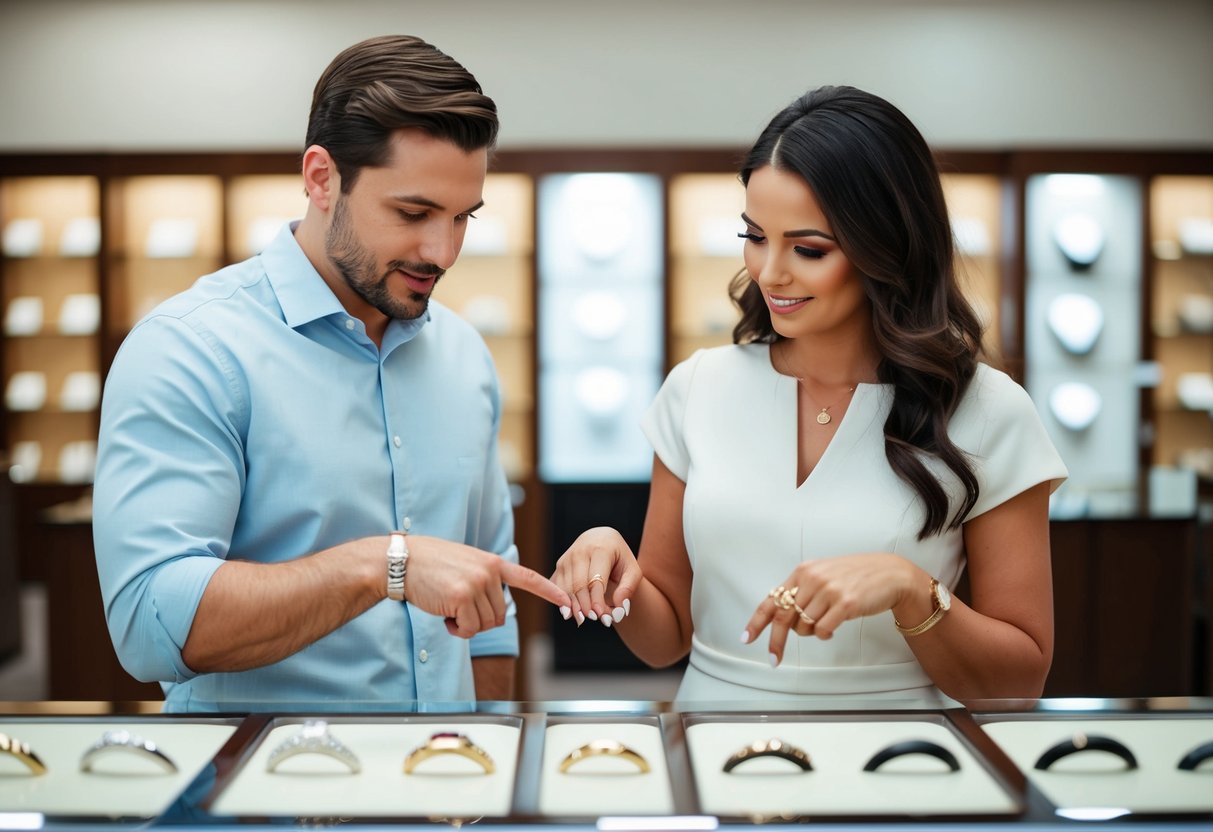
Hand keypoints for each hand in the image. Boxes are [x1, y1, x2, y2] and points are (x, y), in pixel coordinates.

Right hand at [401, 536, 570, 637]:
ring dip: (465, 625)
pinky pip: (469, 629)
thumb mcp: (465, 565)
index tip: (567, 602)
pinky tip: (442, 613)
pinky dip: (455, 629)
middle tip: (456, 607)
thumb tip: (495, 612)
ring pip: (485, 625)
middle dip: (479, 620)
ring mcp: (477, 584)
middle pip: (499, 616)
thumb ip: (484, 581)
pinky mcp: (462, 598)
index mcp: (492, 562)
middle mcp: (489, 572)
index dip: (549, 591)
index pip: (528, 577)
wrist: (401, 561)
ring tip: (447, 605)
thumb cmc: (429, 565)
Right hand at [550, 527, 641, 626]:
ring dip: (574, 606)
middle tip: (595, 619)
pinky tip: (571, 613)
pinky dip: (563, 601)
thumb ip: (629, 588)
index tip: (603, 617)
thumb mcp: (632, 569)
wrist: (601, 540)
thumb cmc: (619, 558)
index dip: (598, 601)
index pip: (596, 580)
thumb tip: (620, 607)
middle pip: (579, 585)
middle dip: (586, 606)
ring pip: (566, 588)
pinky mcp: (560, 565)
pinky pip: (558, 587)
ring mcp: (567, 557)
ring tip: (584, 619)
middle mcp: (580, 551)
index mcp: (600, 549)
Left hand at [742, 554, 921, 664]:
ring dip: (811, 632)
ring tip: (826, 621)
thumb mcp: (823, 574)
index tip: (746, 638)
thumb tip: (782, 616)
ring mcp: (829, 591)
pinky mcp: (845, 604)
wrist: (889, 574)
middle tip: (773, 659)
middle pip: (784, 618)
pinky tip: (834, 627)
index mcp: (803, 572)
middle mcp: (812, 579)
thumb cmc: (855, 576)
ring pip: (805, 627)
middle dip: (776, 642)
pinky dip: (825, 635)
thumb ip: (803, 590)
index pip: (772, 600)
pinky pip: (823, 631)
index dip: (757, 621)